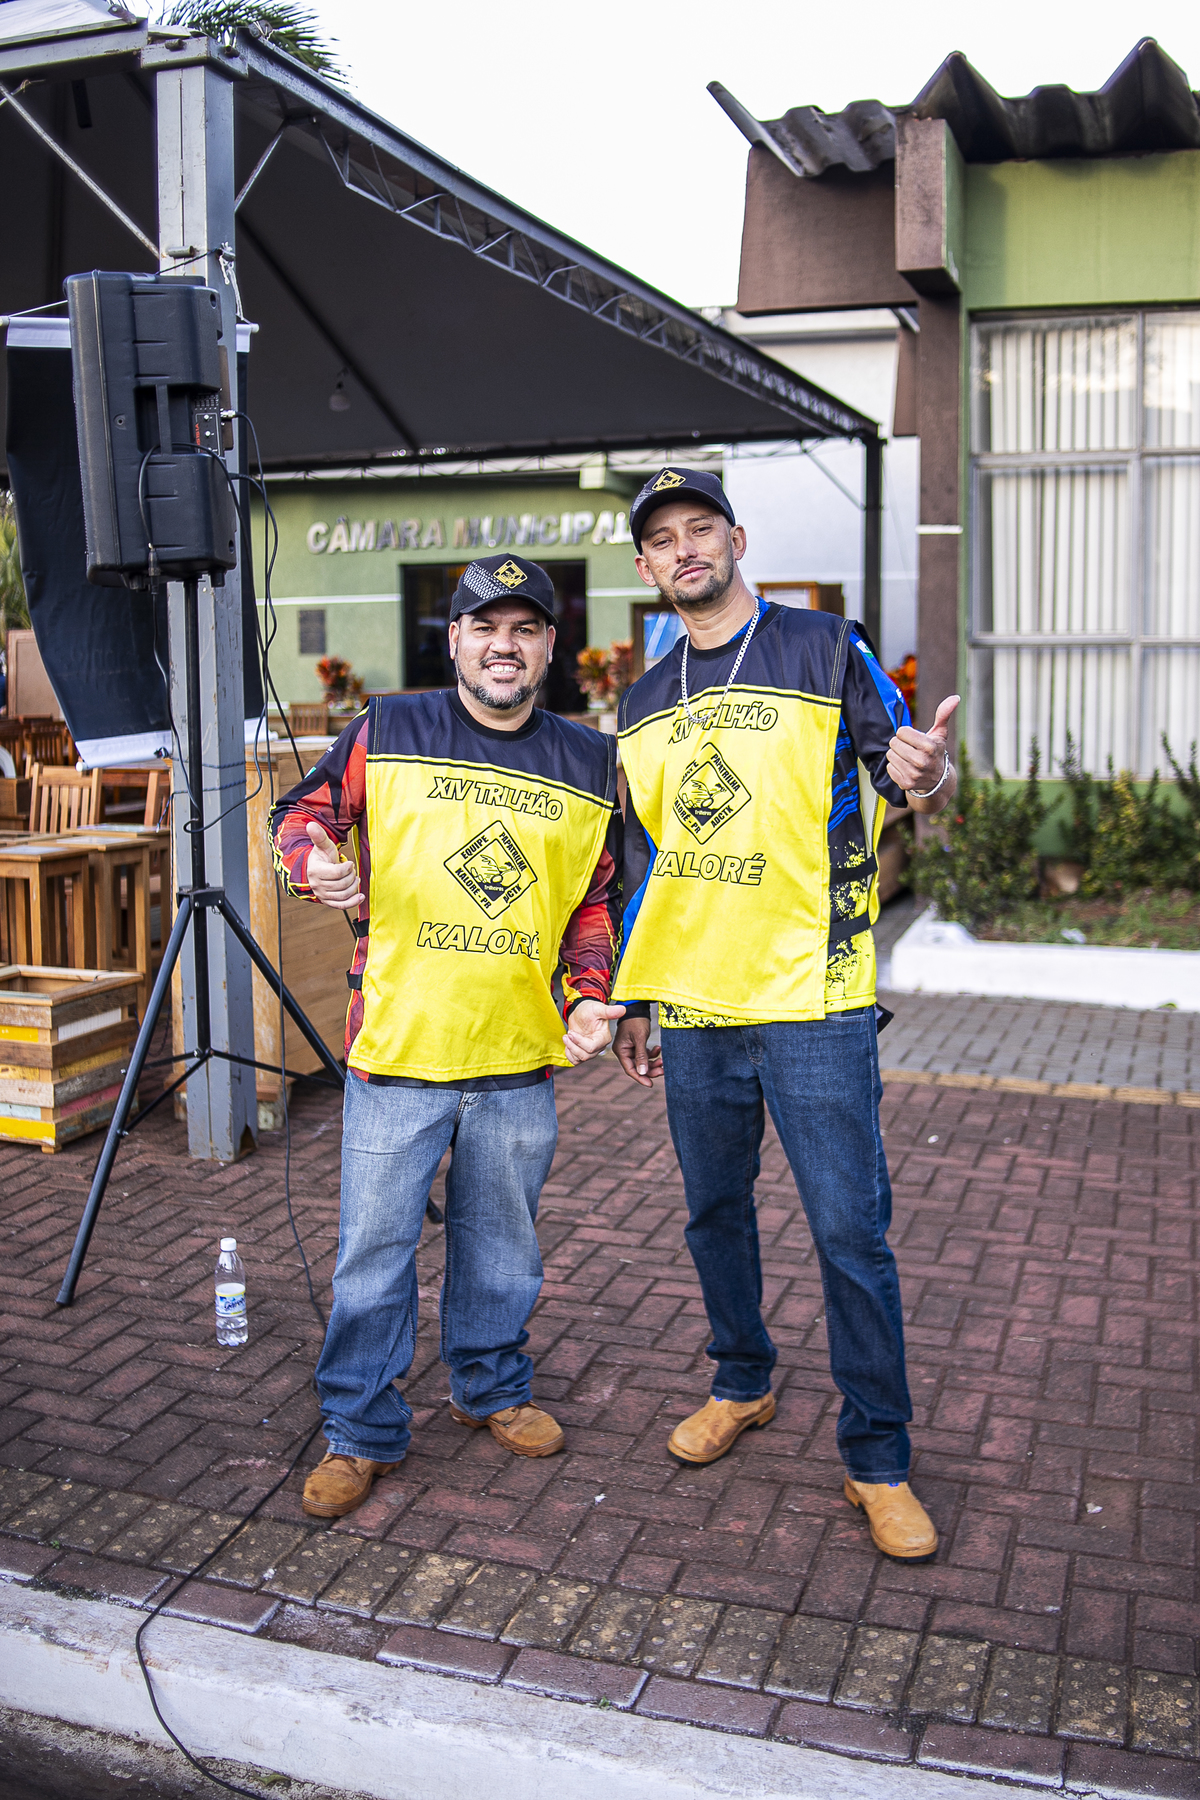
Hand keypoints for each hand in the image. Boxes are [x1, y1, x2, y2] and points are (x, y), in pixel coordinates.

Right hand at [305, 820, 362, 910]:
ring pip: (343, 895)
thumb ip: (319, 836)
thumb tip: (310, 824)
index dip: (347, 867)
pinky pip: (341, 906)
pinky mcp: (328, 902)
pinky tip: (361, 896)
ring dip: (354, 886)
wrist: (317, 869)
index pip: (336, 873)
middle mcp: (317, 885)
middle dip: (351, 876)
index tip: (350, 863)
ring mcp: (322, 895)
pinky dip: (353, 902)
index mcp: (315, 871)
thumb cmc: (323, 856)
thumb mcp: (323, 846)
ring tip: (355, 878)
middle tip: (351, 870)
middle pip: (342, 884)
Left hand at [563, 1000, 624, 1065]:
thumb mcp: (598, 1008)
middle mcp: (599, 1046)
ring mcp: (591, 1051)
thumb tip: (622, 1010)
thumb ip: (609, 1011)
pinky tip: (567, 1044)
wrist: (581, 1012)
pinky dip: (569, 1055)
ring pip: (580, 1059)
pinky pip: (576, 1061)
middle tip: (568, 1034)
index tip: (571, 1032)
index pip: (592, 1047)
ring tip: (566, 1037)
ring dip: (570, 1049)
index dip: (579, 1042)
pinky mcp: (583, 1052)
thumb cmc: (590, 1009)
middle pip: (585, 1055)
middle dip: (573, 1046)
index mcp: (603, 1038)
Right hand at [612, 1015, 662, 1088]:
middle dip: (650, 1069)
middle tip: (663, 1071)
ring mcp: (631, 1048)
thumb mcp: (639, 1038)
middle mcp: (625, 1051)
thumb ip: (641, 1056)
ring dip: (653, 1062)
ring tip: (663, 1060)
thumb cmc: (636, 1021)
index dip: (640, 1078)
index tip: (650, 1084)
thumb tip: (643, 1072)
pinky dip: (653, 1054)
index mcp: (621, 1051)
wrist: (638, 1007)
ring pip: (643, 1061)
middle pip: (638, 1067)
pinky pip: (646, 1054)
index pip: (630, 1069)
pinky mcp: (637, 1045)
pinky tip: (659, 1049)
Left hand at [886, 694, 959, 810]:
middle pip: (893, 743)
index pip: (901, 731)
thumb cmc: (935, 751)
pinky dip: (895, 767)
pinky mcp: (905, 783)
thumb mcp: (940, 733)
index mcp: (929, 746)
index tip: (914, 739)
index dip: (906, 734)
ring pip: (890, 755)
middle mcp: (921, 762)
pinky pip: (889, 768)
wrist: (936, 780)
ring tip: (909, 758)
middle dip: (901, 744)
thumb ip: (943, 714)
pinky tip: (906, 768)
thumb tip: (955, 697)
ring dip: (897, 755)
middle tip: (911, 749)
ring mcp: (913, 774)